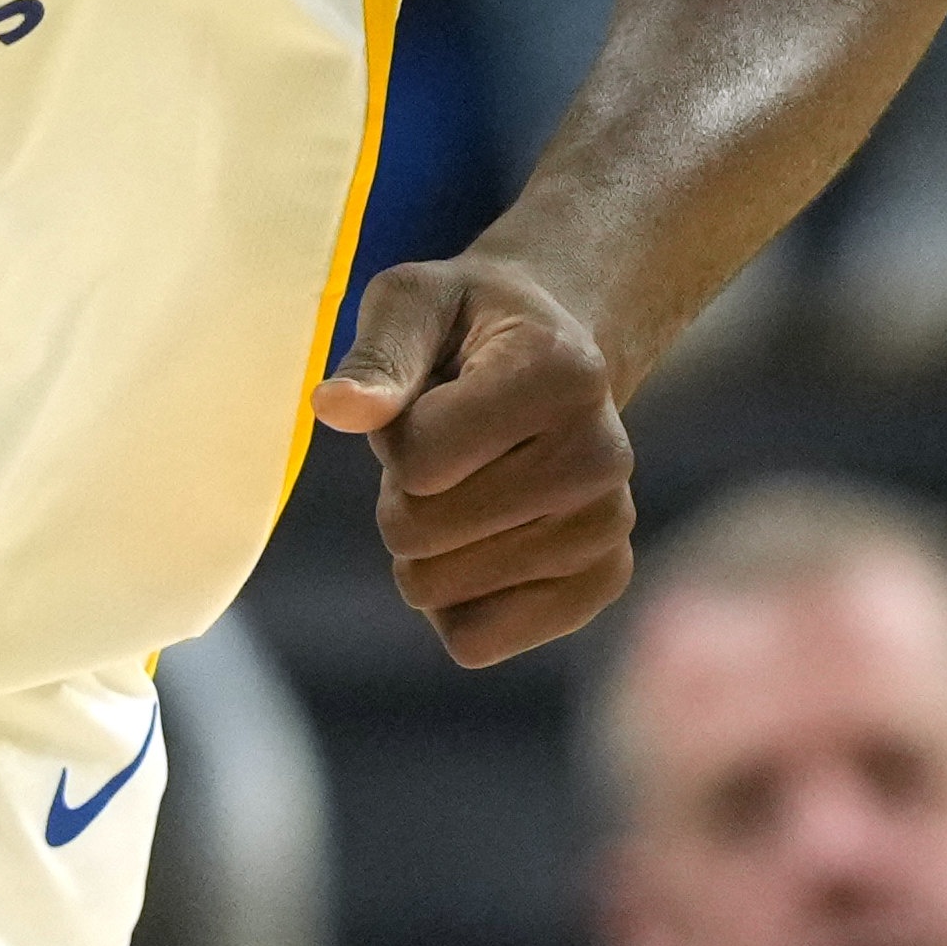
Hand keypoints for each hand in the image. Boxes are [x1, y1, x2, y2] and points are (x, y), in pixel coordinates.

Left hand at [311, 251, 638, 665]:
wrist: (554, 356)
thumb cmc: (467, 324)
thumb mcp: (412, 303)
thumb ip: (378, 355)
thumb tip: (337, 409)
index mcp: (562, 375)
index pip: (418, 462)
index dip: (394, 434)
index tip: (430, 397)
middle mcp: (603, 457)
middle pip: (421, 533)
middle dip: (404, 493)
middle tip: (445, 446)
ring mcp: (609, 528)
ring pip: (440, 593)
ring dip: (426, 545)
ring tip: (468, 481)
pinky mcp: (602, 584)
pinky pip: (474, 642)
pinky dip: (451, 601)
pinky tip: (482, 539)